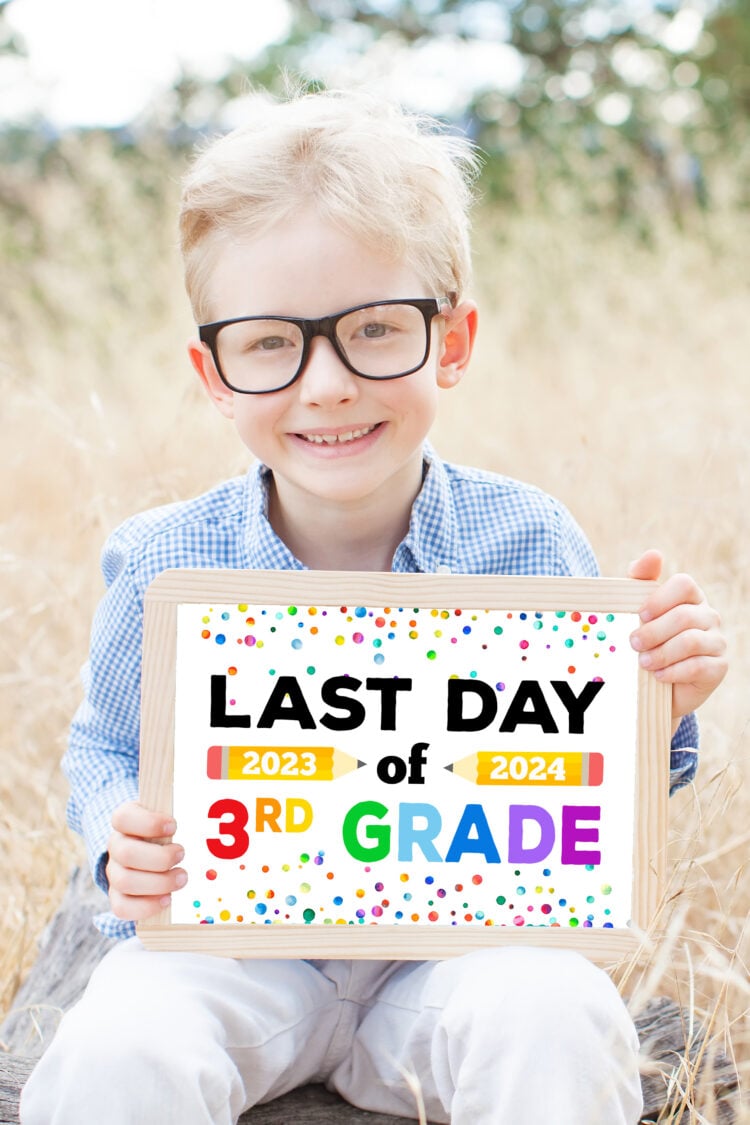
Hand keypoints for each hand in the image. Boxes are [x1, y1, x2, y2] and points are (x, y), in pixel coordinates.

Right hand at [106, 801, 186, 921]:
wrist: (158, 853)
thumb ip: (187, 808)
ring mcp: (115, 872)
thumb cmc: (169, 831)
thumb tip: (212, 806)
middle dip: (159, 858)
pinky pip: (122, 907)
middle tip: (182, 854)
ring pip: (125, 881)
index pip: (123, 818)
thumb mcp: (174, 816)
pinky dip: (146, 906)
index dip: (148, 823)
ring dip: (158, 883)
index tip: (173, 827)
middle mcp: (116, 846)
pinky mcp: (118, 896)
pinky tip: (168, 899)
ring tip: (182, 877)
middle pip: (125, 854)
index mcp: (126, 821)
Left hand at [628, 549, 727, 728]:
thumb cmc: (648, 641)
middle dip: (654, 631)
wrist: (658, 684)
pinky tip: (658, 675)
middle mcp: (709, 616)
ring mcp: (717, 642)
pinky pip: (698, 666)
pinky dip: (673, 671)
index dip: (660, 598)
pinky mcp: (718, 667)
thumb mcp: (638, 611)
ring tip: (643, 662)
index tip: (640, 614)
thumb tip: (653, 554)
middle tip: (634, 643)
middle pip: (684, 616)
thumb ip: (641, 580)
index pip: (684, 584)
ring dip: (661, 653)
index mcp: (690, 598)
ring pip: (691, 641)